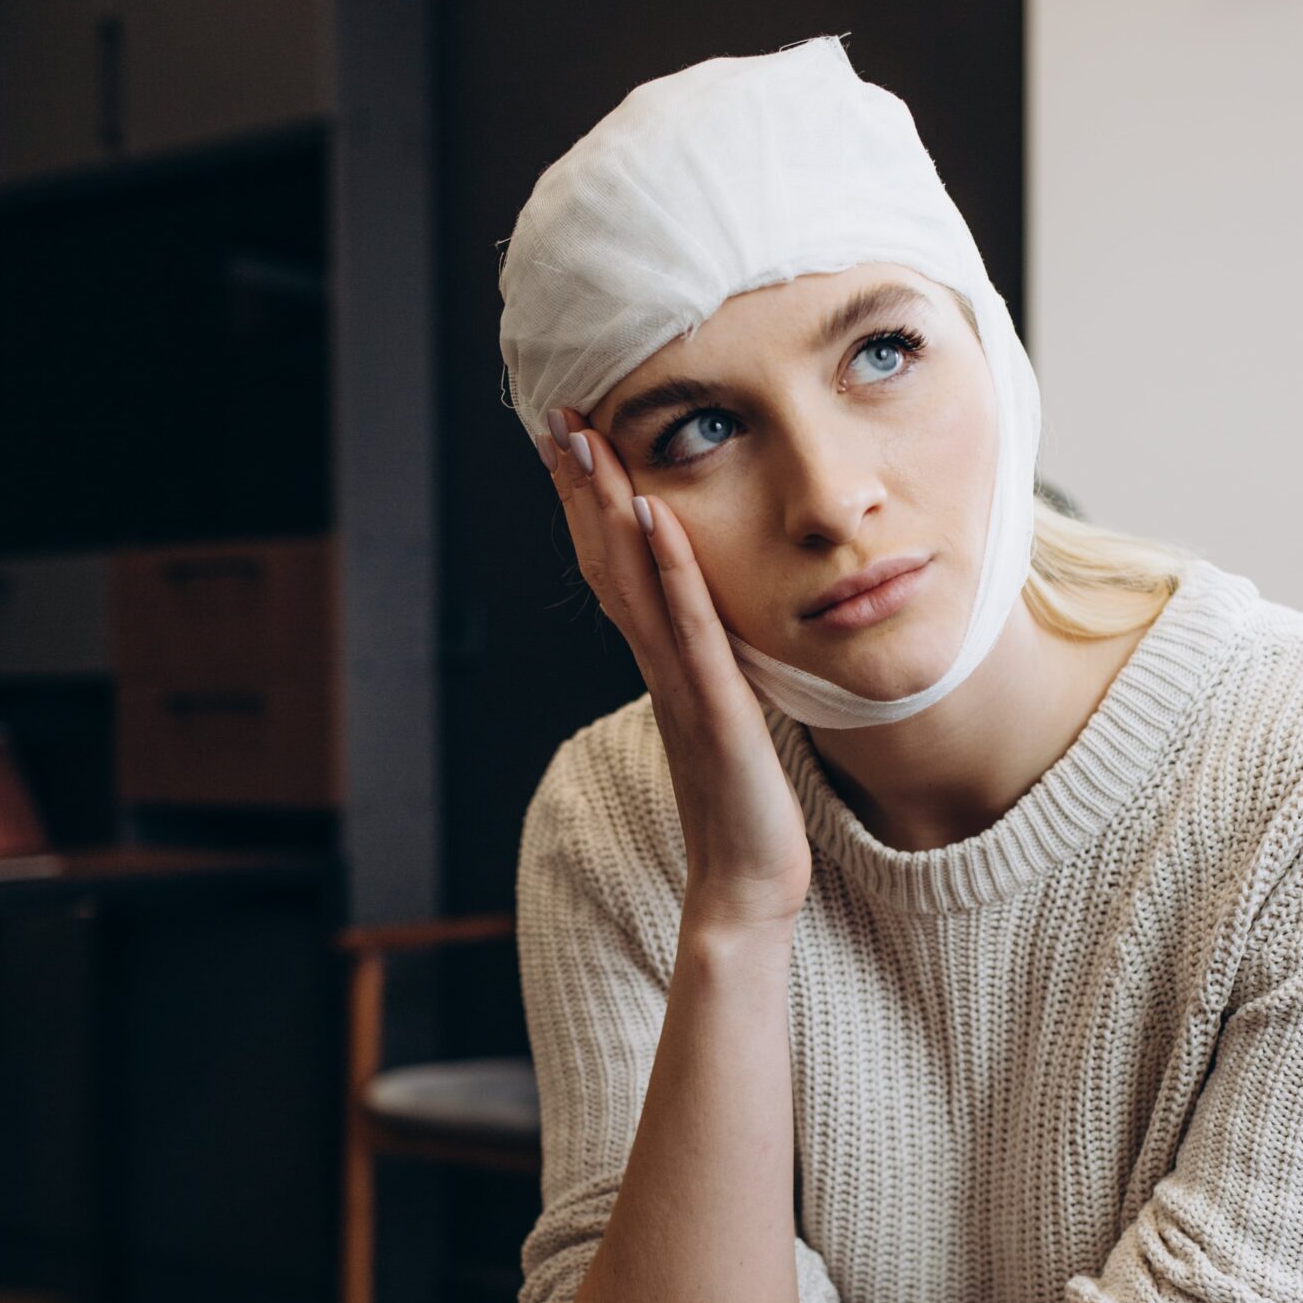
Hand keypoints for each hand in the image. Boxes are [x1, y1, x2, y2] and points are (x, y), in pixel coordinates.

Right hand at [539, 405, 811, 936]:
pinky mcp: (714, 710)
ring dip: (607, 506)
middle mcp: (660, 669)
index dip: (591, 507)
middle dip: (580, 488)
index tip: (574, 442)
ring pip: (632, 583)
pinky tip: (655, 513)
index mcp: (664, 669)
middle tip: (556, 415)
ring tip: (587, 439)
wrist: (746, 887)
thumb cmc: (742, 812)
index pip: (616, 572)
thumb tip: (708, 632)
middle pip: (606, 563)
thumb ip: (710, 673)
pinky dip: (670, 568)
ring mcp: (681, 687)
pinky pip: (688, 628)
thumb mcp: (726, 722)